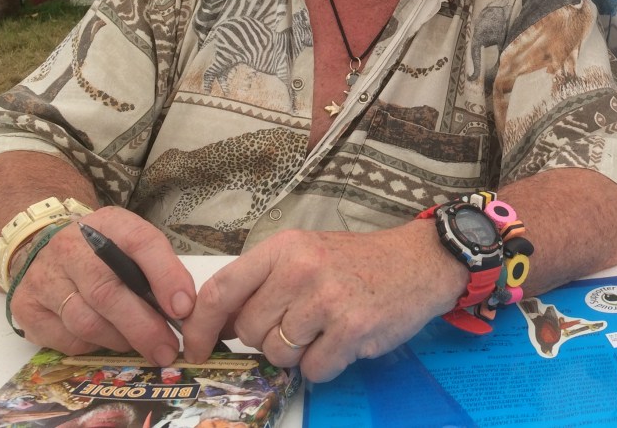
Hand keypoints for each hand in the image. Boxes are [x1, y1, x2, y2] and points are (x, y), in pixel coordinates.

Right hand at [9, 206, 195, 365]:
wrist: (48, 249)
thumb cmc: (104, 252)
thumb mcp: (135, 245)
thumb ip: (161, 270)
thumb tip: (183, 309)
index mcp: (109, 224)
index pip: (141, 243)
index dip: (165, 276)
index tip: (183, 309)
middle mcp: (70, 247)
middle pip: (108, 292)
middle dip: (143, 327)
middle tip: (166, 350)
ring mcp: (43, 276)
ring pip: (85, 322)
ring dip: (119, 340)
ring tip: (136, 343)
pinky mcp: (25, 306)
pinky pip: (65, 338)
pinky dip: (91, 345)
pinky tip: (103, 338)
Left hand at [180, 221, 464, 381]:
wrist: (420, 261)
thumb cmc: (357, 261)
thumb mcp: (305, 253)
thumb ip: (263, 282)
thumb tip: (220, 325)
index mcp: (284, 247)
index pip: (221, 290)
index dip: (200, 327)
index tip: (196, 349)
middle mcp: (302, 269)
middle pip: (250, 330)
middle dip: (267, 338)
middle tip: (299, 323)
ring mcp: (328, 299)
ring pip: (279, 354)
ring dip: (298, 353)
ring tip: (326, 328)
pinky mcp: (353, 328)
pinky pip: (314, 369)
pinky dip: (326, 364)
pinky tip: (344, 340)